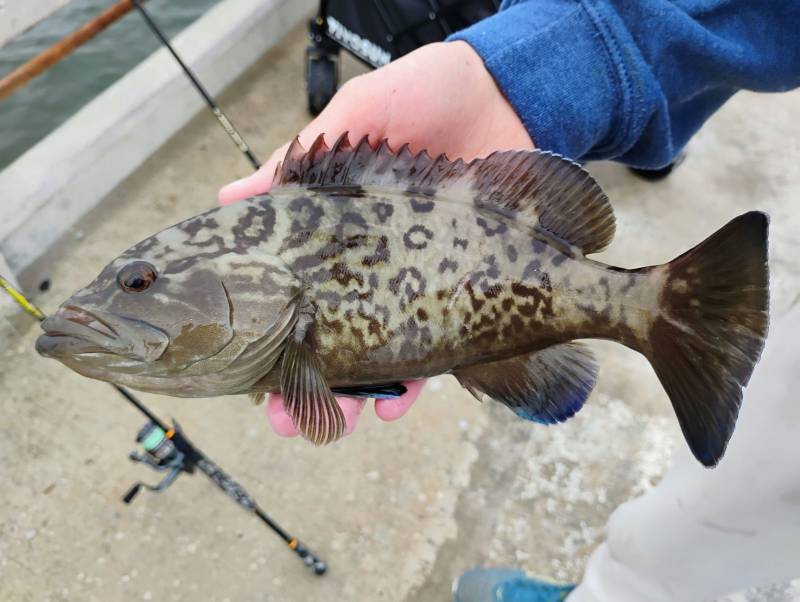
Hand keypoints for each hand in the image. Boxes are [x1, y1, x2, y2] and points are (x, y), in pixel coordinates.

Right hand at [219, 41, 533, 437]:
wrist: (506, 93)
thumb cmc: (422, 96)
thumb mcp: (356, 117)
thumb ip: (300, 160)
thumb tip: (228, 196)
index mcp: (335, 227)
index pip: (286, 292)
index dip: (263, 332)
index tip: (244, 369)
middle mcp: (370, 264)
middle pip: (328, 336)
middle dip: (303, 384)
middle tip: (284, 418)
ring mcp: (415, 281)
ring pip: (377, 355)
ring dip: (354, 396)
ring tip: (337, 421)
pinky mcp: (464, 290)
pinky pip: (438, 346)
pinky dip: (414, 379)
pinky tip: (394, 403)